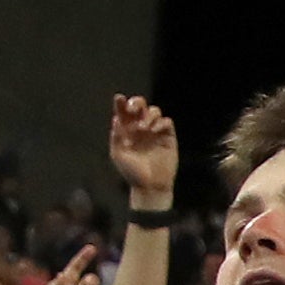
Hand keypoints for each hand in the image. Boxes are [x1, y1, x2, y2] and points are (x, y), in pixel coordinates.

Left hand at [105, 93, 180, 209]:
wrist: (150, 186)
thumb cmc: (132, 172)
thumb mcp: (118, 155)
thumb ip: (116, 137)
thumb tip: (116, 119)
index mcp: (126, 130)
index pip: (123, 112)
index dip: (121, 103)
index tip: (119, 98)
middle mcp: (140, 128)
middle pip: (140, 106)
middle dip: (137, 103)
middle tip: (134, 109)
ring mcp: (155, 132)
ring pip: (154, 111)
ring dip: (148, 115)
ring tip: (143, 127)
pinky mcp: (168, 137)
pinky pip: (167, 122)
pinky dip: (160, 123)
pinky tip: (154, 130)